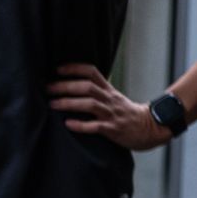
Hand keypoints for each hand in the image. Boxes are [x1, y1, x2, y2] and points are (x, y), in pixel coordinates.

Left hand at [48, 64, 168, 150]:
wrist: (148, 127)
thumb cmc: (126, 113)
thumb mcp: (113, 97)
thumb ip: (97, 91)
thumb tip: (74, 85)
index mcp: (108, 90)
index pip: (92, 72)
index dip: (75, 68)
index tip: (58, 69)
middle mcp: (109, 99)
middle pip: (87, 87)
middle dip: (66, 86)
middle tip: (48, 88)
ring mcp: (111, 113)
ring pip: (90, 104)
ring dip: (69, 103)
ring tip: (52, 104)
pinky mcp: (112, 129)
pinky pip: (96, 126)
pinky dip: (81, 125)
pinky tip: (68, 124)